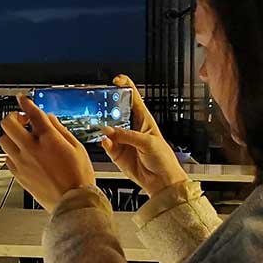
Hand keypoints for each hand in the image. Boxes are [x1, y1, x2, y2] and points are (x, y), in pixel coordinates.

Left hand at [0, 94, 94, 210]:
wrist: (73, 202)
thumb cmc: (78, 177)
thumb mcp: (77, 148)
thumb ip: (60, 130)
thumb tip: (49, 118)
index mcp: (49, 139)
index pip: (33, 113)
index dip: (26, 102)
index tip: (22, 99)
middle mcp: (32, 149)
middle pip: (8, 123)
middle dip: (13, 117)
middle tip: (21, 119)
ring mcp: (22, 162)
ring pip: (3, 140)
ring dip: (11, 135)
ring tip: (21, 137)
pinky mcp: (18, 174)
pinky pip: (7, 157)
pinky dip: (12, 152)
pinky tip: (22, 154)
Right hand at [100, 74, 188, 196]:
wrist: (161, 181)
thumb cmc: (163, 159)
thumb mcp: (147, 142)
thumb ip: (127, 135)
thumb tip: (108, 131)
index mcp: (144, 119)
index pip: (134, 98)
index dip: (126, 87)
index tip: (116, 80)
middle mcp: (131, 128)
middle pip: (116, 111)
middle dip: (107, 106)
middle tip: (99, 103)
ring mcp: (122, 140)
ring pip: (107, 128)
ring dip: (103, 127)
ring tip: (102, 127)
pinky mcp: (116, 152)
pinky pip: (106, 144)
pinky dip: (104, 143)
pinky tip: (106, 142)